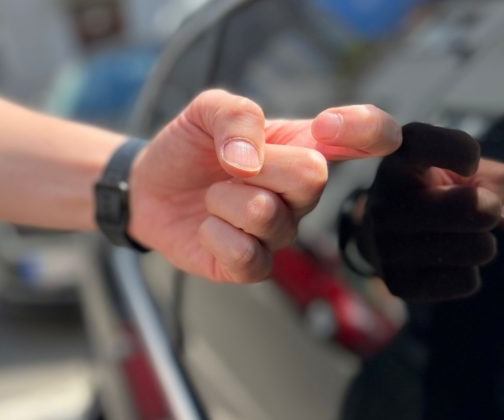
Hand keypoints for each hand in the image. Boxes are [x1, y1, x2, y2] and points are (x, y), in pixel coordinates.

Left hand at [130, 89, 400, 282]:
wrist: (149, 188)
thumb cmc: (188, 148)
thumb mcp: (206, 110)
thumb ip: (236, 115)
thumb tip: (251, 161)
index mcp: (301, 146)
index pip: (368, 136)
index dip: (369, 130)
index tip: (328, 125)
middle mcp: (300, 193)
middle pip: (312, 177)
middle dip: (258, 165)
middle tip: (229, 165)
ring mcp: (279, 231)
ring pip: (267, 215)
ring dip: (223, 199)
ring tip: (211, 196)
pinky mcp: (253, 266)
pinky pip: (247, 256)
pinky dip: (214, 235)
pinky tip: (207, 227)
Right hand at [360, 123, 503, 301]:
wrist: (387, 237)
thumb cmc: (440, 194)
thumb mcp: (466, 171)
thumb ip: (501, 181)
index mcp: (397, 162)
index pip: (420, 142)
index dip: (457, 150)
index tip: (468, 164)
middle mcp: (383, 202)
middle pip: (473, 207)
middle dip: (491, 209)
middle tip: (480, 209)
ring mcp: (386, 245)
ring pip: (479, 249)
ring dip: (481, 243)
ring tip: (456, 236)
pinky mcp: (398, 282)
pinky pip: (468, 281)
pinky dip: (469, 273)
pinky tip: (444, 261)